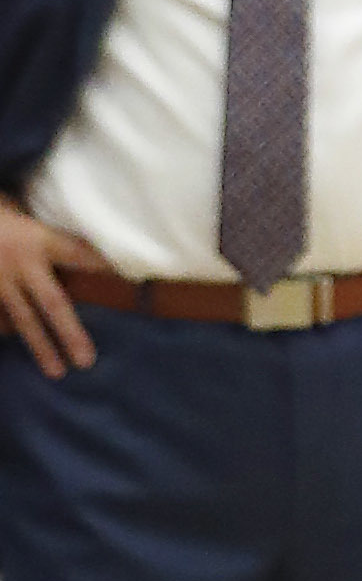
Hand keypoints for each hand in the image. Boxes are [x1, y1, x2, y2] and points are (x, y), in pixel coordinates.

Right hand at [0, 196, 98, 378]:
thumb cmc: (1, 213)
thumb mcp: (21, 208)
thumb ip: (44, 231)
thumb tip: (78, 236)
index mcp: (36, 239)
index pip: (78, 254)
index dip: (102, 265)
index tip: (129, 279)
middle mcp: (21, 265)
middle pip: (52, 302)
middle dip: (70, 332)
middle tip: (87, 361)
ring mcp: (0, 283)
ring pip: (24, 320)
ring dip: (41, 348)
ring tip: (58, 372)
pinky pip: (0, 320)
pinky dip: (8, 335)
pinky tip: (17, 351)